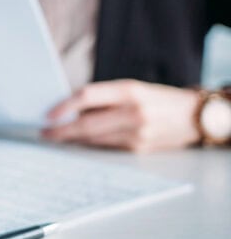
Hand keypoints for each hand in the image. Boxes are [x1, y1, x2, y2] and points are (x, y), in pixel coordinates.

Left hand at [42, 79, 200, 151]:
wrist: (194, 116)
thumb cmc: (156, 99)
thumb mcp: (132, 89)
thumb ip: (103, 98)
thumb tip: (69, 110)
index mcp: (129, 91)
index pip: (88, 96)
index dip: (64, 106)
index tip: (48, 115)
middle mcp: (133, 112)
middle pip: (87, 123)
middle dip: (62, 130)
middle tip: (45, 133)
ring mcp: (137, 133)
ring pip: (94, 138)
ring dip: (73, 139)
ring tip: (56, 136)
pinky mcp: (139, 149)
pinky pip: (107, 147)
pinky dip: (90, 144)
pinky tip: (79, 142)